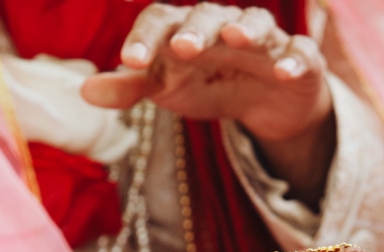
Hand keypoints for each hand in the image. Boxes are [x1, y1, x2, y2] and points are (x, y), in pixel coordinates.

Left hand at [81, 3, 334, 203]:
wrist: (265, 103)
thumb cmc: (208, 85)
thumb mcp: (168, 89)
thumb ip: (130, 88)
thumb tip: (84, 91)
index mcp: (186, 30)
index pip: (161, 21)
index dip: (145, 38)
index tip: (131, 61)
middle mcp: (223, 26)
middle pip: (207, 15)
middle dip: (195, 30)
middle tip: (181, 48)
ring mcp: (263, 41)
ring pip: (255, 23)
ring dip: (245, 29)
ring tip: (234, 39)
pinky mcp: (297, 60)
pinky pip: (298, 54)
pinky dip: (292, 60)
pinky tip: (282, 71)